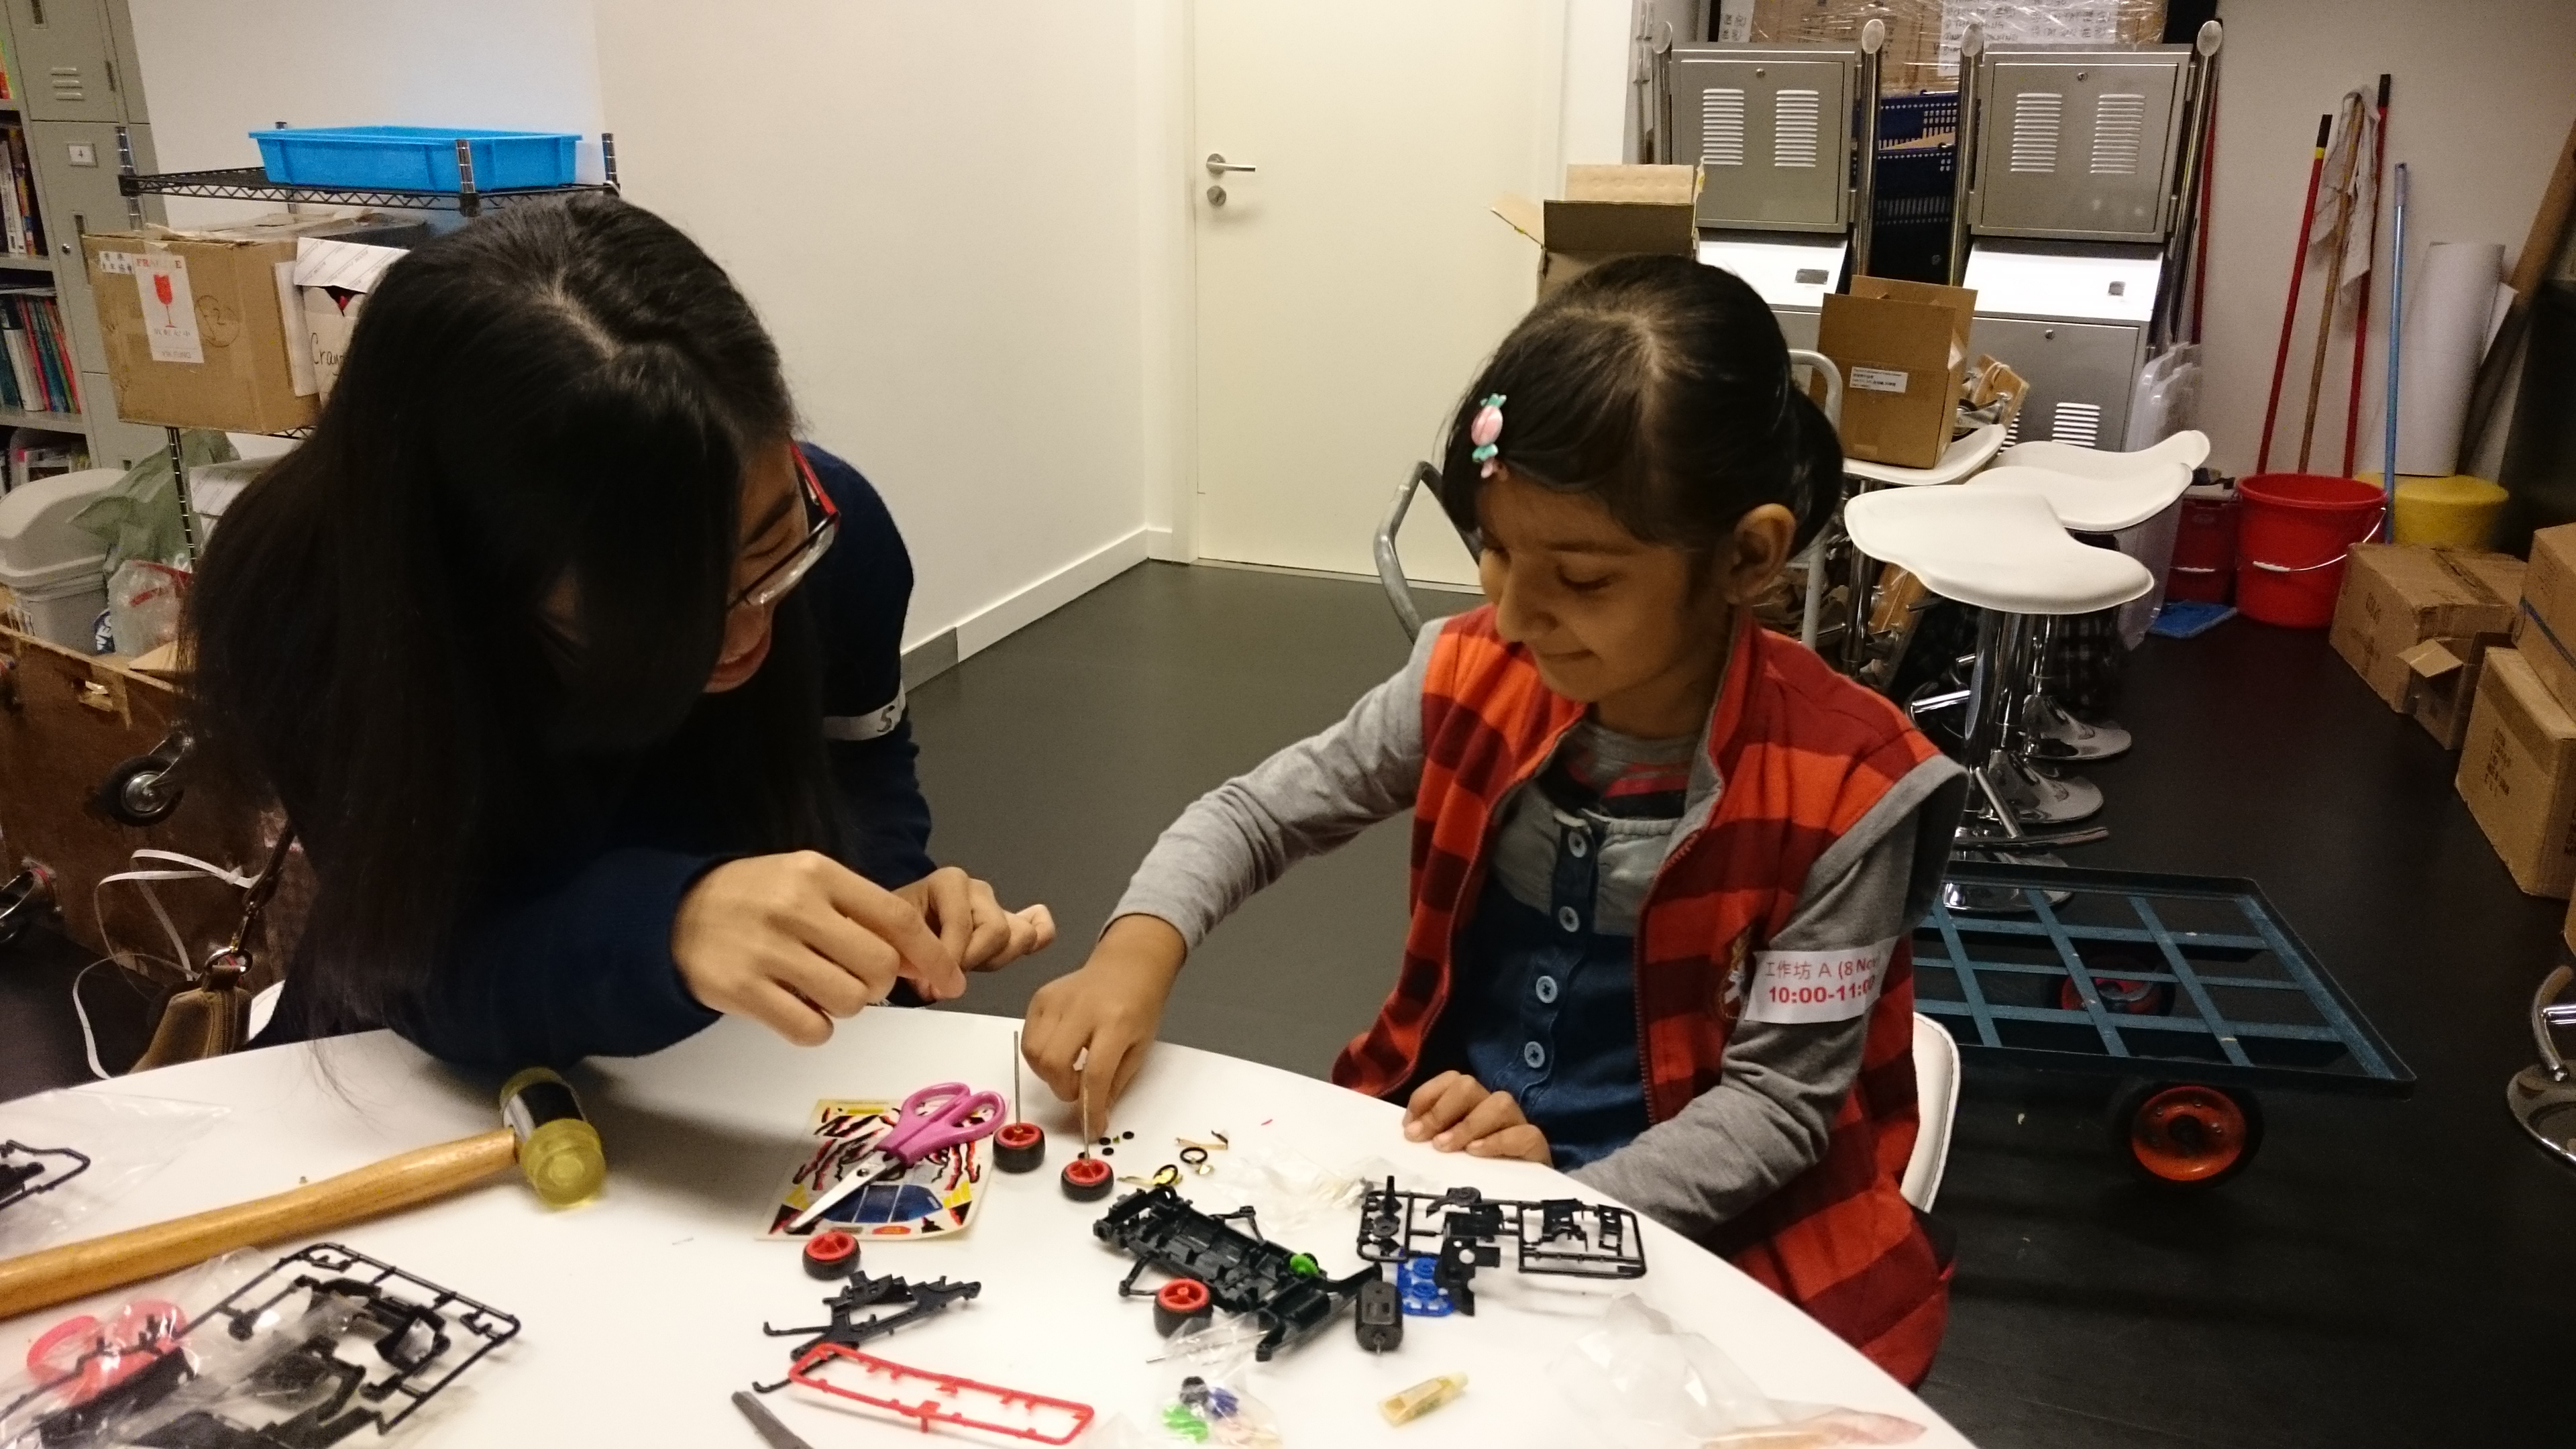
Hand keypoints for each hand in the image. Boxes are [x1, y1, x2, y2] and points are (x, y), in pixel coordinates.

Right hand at [671, 851, 963, 1045]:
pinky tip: (797, 1007)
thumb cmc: (755, 899)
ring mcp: (767, 951)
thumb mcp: (808, 883)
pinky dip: (816, 1027)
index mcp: (818, 874)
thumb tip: (924, 959)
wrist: (673, 915)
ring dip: (846, 1005)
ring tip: (819, 988)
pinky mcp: (743, 990)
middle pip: (879, 967)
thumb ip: (864, 914)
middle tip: (858, 979)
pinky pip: (811, 1029)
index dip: (932, 955)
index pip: (897, 918)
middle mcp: (795, 908)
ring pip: (849, 1001)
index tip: (951, 978)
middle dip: (882, 984)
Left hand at [895, 866, 1056, 972]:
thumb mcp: (894, 939)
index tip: (929, 987)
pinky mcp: (1010, 924)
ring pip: (1019, 936)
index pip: (962, 924)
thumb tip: (938, 985)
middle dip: (972, 961)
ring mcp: (997, 906)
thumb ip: (914, 957)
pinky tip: (1020, 950)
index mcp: (949, 882)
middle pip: (997, 930)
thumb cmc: (893, 932)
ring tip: (965, 968)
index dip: (948, 960)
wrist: (894, 930)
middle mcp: (978, 889)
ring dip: (993, 960)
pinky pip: (1039, 928)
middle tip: (943, 980)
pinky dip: (1037, 939)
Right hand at [1021, 915, 1185, 1133]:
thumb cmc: (1140, 1007)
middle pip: (1054, 1061)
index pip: (1096, 1073)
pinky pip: (1028, 1037)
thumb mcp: (1140, 1047)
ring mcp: (1058, 999)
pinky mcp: (1041, 996)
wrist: (1128, 965)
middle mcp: (1084, 1008)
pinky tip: (1059, 1051)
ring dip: (1049, 1074)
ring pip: (1034, 1052)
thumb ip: (1116, 1081)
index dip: (1091, 1108)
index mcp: (1117, 1022)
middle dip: (1063, 1088)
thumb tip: (1095, 1116)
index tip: (1094, 1127)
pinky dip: (1039, 1055)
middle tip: (1078, 1089)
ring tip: (1069, 1071)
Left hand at [1402, 1072, 1551, 1163]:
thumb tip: (1408, 1132)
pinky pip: (1525, 1133)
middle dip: (1441, 1110)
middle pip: (1468, 1086)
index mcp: (1471, 1105)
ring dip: (1468, 1125)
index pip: (1450, 1080)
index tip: (1409, 1127)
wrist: (1515, 1202)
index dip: (1426, 1097)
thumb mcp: (1446, 1156)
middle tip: (1422, 1138)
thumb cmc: (1473, 1176)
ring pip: (1500, 1103)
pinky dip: (1497, 1141)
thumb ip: (1430, 1139)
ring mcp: (1517, 1125)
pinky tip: (1476, 1153)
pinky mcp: (1536, 1148)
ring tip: (1445, 1148)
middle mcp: (1493, 1108)